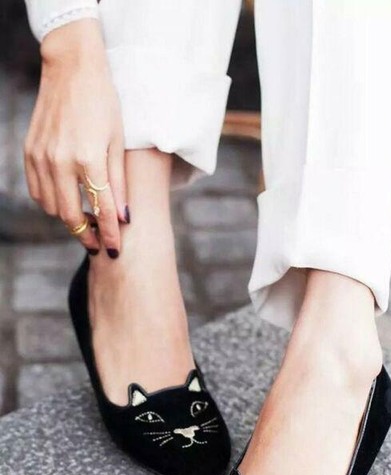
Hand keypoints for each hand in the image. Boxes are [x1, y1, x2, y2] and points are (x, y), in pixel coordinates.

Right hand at [24, 19, 126, 255]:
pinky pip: (38, 191)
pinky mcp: (30, 152)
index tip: (115, 250)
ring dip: (69, 219)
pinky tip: (66, 200)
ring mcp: (42, 158)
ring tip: (85, 221)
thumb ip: (118, 183)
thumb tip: (123, 217)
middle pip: (71, 216)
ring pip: (52, 208)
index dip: (109, 233)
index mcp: (89, 159)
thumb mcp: (118, 142)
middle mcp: (61, 162)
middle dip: (86, 235)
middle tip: (98, 243)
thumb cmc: (103, 104)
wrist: (72, 70)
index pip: (101, 209)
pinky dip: (51, 203)